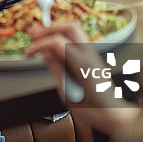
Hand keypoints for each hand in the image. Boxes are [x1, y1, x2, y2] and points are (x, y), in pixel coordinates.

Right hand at [27, 21, 137, 135]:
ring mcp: (92, 55)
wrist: (112, 114)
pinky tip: (53, 50)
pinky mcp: (91, 58)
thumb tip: (45, 55)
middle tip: (34, 37)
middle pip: (69, 27)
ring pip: (74, 31)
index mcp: (82, 65)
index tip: (30, 54)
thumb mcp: (68, 93)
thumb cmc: (93, 109)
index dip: (40, 45)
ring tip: (41, 41)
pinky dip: (62, 39)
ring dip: (56, 32)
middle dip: (49, 29)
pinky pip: (76, 40)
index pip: (57, 42)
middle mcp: (89, 55)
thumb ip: (57, 70)